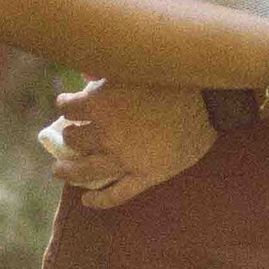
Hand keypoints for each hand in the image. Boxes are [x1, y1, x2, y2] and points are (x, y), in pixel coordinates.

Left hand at [40, 79, 213, 210]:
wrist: (209, 100)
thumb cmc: (171, 76)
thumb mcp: (134, 66)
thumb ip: (105, 69)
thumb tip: (84, 72)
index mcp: (100, 103)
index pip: (67, 108)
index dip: (66, 105)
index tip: (67, 105)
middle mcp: (106, 133)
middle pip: (74, 140)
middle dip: (68, 137)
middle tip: (69, 137)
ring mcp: (124, 158)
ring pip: (86, 171)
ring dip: (68, 172)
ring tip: (60, 171)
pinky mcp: (145, 176)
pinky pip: (116, 194)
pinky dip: (99, 200)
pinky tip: (87, 201)